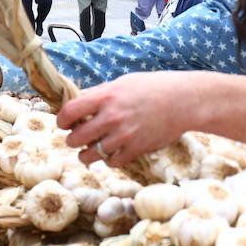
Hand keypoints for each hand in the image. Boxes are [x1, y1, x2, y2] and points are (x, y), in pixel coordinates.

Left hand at [58, 72, 194, 165]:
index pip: (69, 112)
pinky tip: (111, 153)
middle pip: (75, 138)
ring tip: (89, 151)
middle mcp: (111, 117)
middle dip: (72, 140)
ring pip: (90, 155)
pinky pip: (111, 162)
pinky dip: (109, 160)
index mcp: (105, 97)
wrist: (184, 101)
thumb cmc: (153, 88)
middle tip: (77, 138)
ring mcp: (123, 136)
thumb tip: (76, 101)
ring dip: (86, 154)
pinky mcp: (136, 149)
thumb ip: (99, 93)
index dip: (62, 120)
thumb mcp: (122, 83)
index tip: (65, 123)